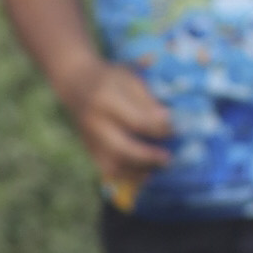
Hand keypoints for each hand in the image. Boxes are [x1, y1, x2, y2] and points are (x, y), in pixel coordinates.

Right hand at [67, 54, 174, 188]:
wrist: (76, 82)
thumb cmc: (110, 78)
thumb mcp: (131, 78)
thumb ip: (148, 101)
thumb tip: (168, 124)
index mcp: (106, 98)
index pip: (137, 121)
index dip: (159, 129)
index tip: (175, 131)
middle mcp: (94, 121)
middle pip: (122, 148)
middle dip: (148, 157)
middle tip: (168, 158)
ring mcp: (89, 138)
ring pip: (113, 164)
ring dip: (138, 171)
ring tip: (157, 168)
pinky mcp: (88, 148)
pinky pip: (107, 169)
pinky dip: (127, 175)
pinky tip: (145, 173)